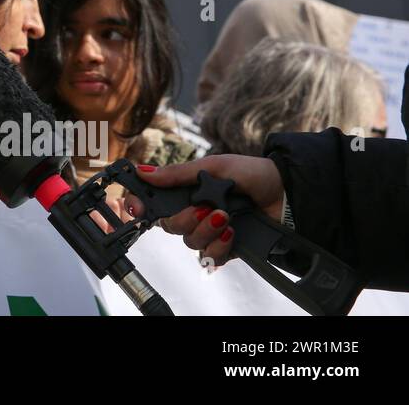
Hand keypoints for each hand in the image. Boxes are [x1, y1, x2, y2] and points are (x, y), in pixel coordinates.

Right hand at [123, 155, 284, 267]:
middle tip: (206, 208)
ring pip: (191, 242)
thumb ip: (177, 173)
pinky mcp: (227, 248)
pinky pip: (211, 257)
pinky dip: (221, 246)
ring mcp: (210, 232)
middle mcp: (194, 213)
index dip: (140, 207)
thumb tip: (143, 171)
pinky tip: (233, 232)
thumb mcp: (213, 167)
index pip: (154, 203)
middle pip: (170, 227)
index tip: (137, 209)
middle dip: (186, 219)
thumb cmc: (251, 174)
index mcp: (186, 192)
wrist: (286, 193)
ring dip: (208, 230)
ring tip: (226, 217)